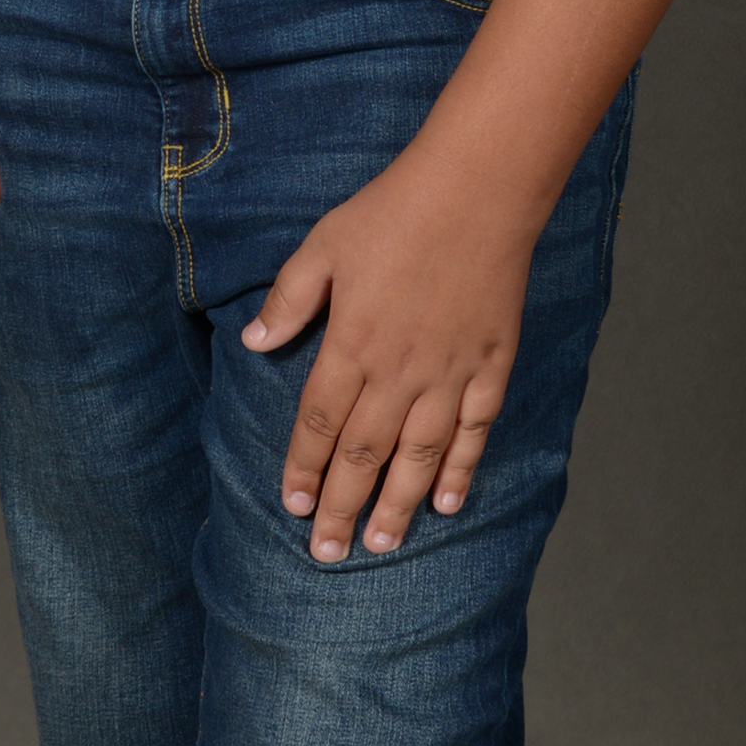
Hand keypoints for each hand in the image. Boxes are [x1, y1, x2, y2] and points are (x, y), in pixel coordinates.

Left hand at [242, 153, 535, 561]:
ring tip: (380, 545)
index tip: (294, 507)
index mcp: (352, 344)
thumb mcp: (323, 245)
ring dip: (397, 504)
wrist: (477, 191)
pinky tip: (448, 504)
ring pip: (419, 457)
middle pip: (364, 454)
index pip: (320, 423)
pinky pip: (474, 432)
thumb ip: (289, 299)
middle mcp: (399, 372)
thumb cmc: (393, 212)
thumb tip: (254, 343)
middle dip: (342, 508)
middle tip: (328, 553)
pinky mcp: (491, 366)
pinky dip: (461, 472)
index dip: (304, 468)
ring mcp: (449, 374)